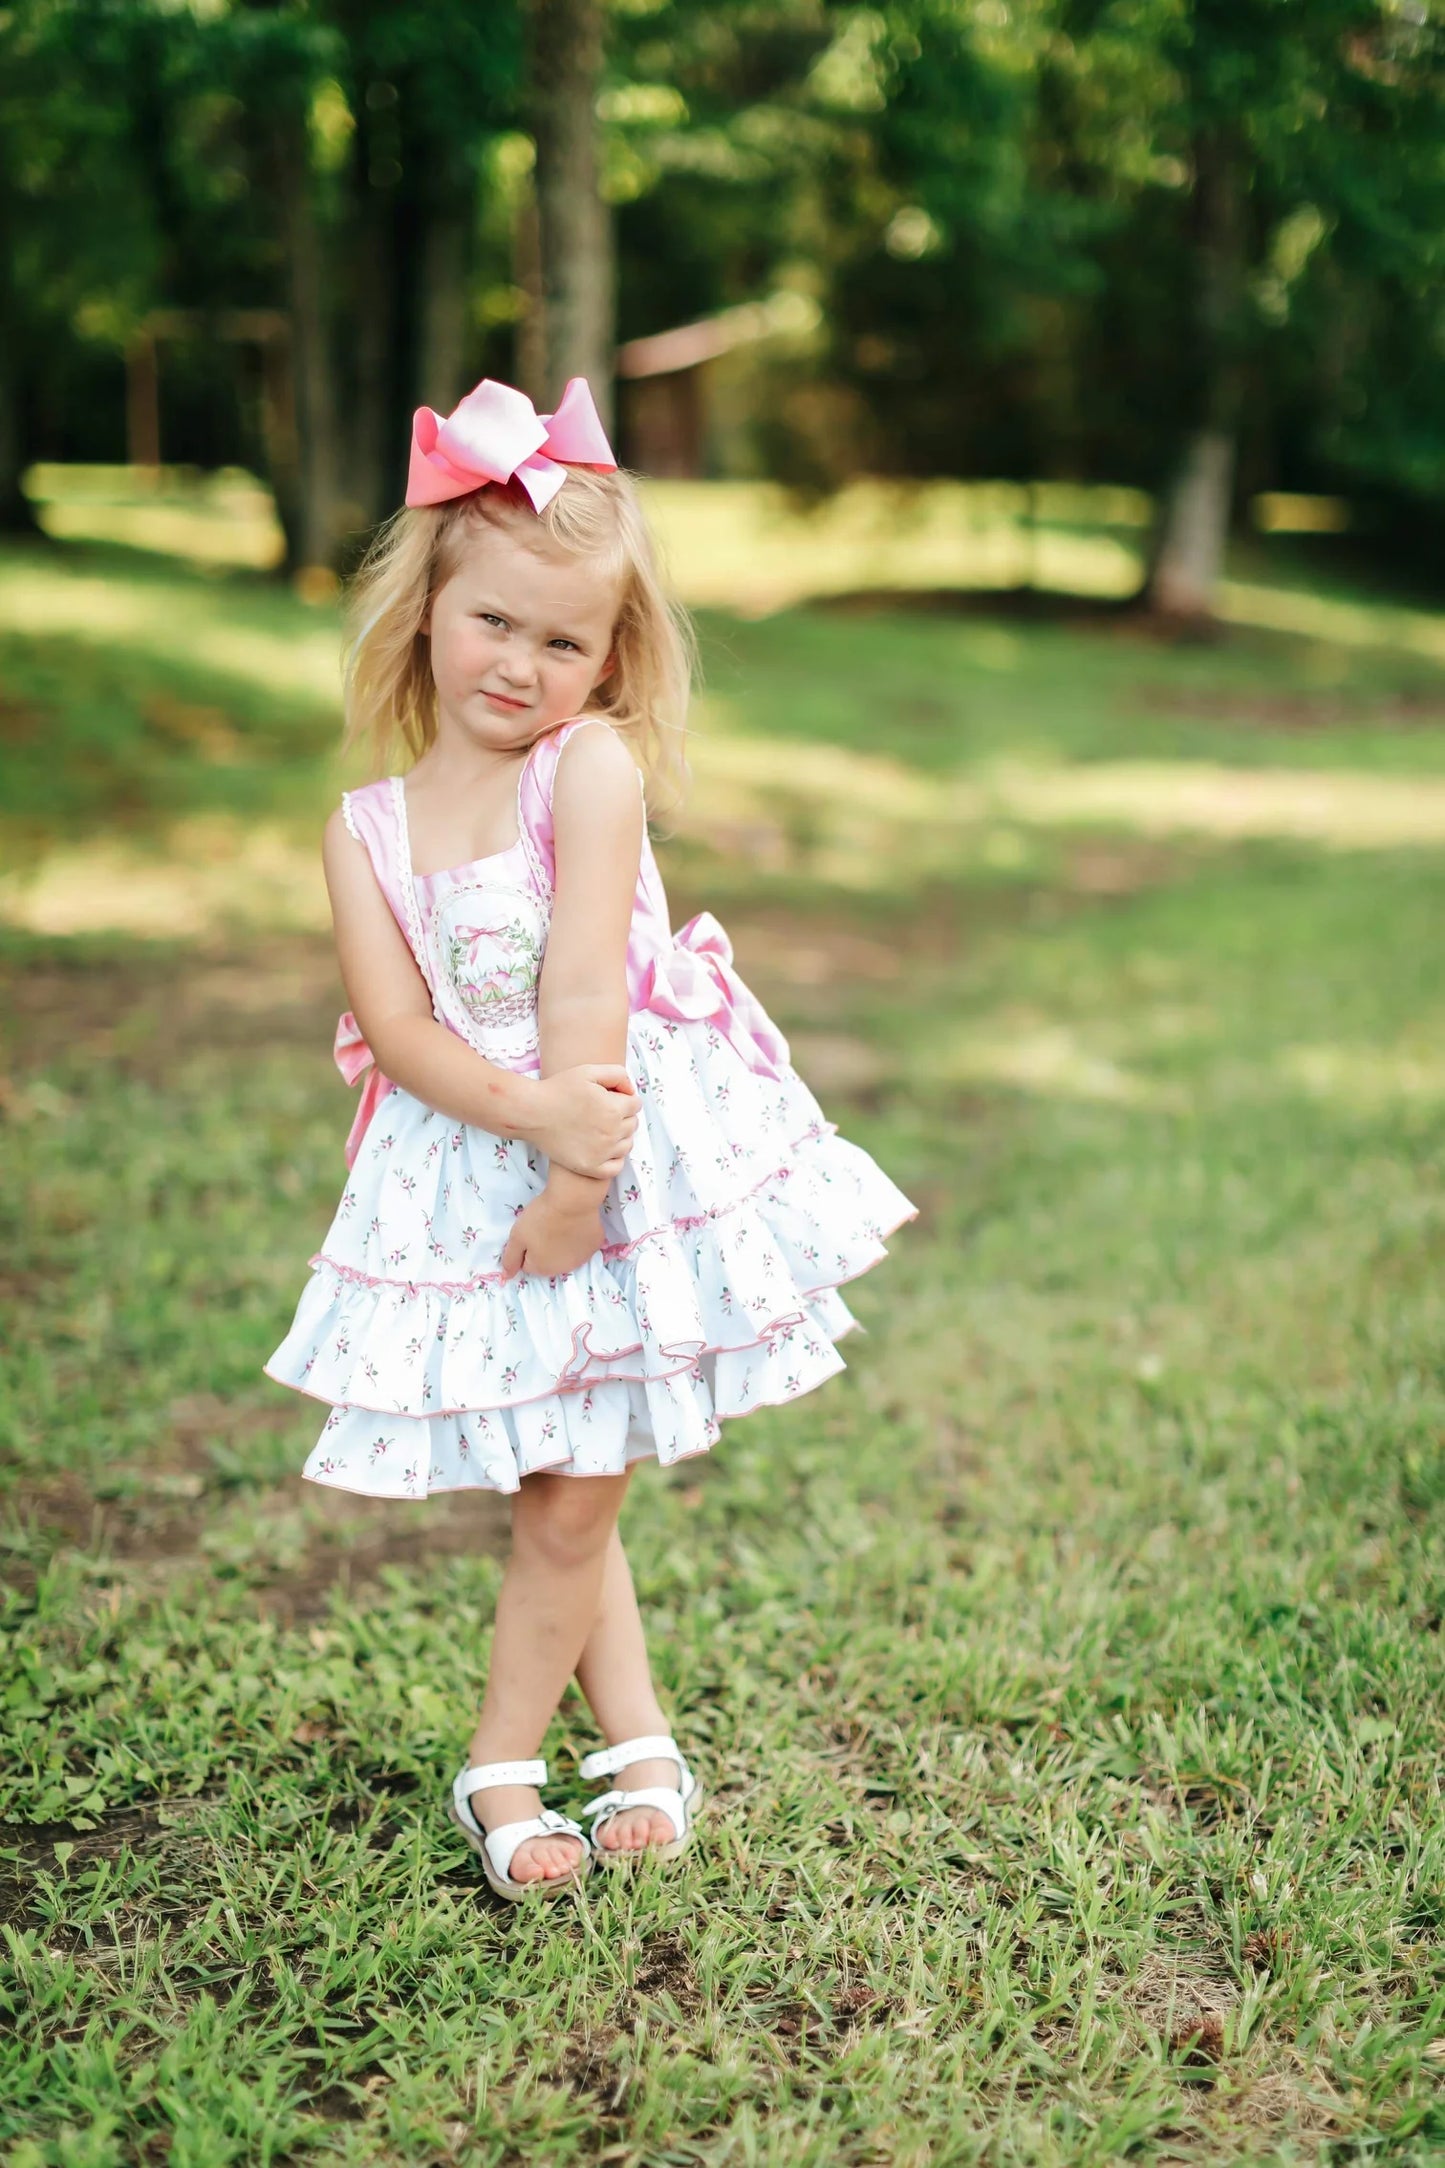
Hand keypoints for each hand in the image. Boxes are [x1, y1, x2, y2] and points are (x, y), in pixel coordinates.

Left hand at [501, 1186, 606, 1280]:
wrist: (572, 1200)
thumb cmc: (541, 1217)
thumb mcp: (516, 1237)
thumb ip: (510, 1259)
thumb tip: (506, 1277)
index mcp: (542, 1269)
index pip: (528, 1264)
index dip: (526, 1248)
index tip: (529, 1233)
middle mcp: (564, 1269)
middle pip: (549, 1261)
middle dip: (544, 1249)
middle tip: (543, 1228)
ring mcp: (583, 1258)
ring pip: (567, 1254)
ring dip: (562, 1245)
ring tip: (559, 1225)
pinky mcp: (595, 1245)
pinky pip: (582, 1243)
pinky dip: (578, 1236)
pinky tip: (575, 1223)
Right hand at [528, 1064, 637, 1178]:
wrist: (531, 1113)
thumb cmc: (558, 1089)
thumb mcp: (588, 1071)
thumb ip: (617, 1074)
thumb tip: (631, 1090)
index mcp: (614, 1109)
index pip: (636, 1104)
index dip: (623, 1098)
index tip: (608, 1098)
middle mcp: (612, 1133)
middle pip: (633, 1124)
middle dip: (622, 1116)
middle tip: (601, 1112)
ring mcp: (602, 1153)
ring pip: (627, 1145)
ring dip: (620, 1136)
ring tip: (600, 1128)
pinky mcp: (590, 1167)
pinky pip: (616, 1167)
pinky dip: (614, 1158)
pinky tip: (602, 1148)